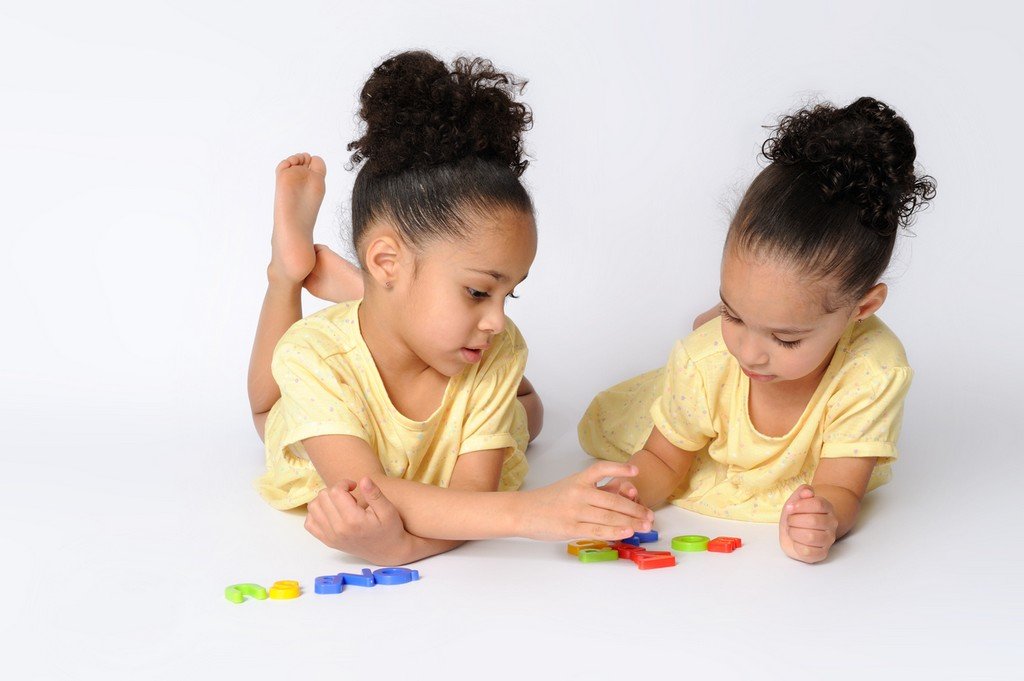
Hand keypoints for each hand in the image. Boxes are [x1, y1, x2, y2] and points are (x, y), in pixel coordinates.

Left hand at [305, 477, 409, 564]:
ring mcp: (331, 537)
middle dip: (335, 490)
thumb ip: (375, 494)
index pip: (335, 491)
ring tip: (340, 503)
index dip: (344, 483)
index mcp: (353, 520)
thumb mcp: (388, 510)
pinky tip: (331, 512)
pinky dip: (316, 513)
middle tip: (349, 496)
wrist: (387, 552)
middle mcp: (338, 530)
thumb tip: (363, 479)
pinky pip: (309, 523)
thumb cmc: (390, 529)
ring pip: (313, 507)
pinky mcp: (327, 541)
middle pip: (323, 497)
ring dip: (324, 500)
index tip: (354, 486)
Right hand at [517, 462, 653, 540]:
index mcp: (578, 479)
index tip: (636, 472)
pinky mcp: (571, 528)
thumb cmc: (551, 500)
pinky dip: (614, 531)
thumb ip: (596, 489)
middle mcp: (578, 492)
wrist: (524, 512)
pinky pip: (597, 530)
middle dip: (635, 509)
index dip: (619, 469)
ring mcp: (574, 511)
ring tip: (645, 526)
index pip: (600, 469)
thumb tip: (624, 491)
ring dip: (630, 522)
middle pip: (612, 500)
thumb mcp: (572, 487)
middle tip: (649, 515)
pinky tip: (627, 532)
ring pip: (608, 516)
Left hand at [779, 485, 838, 563]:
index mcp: (827, 508)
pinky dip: (796, 546)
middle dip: (794, 520)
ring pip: (810, 537)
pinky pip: (808, 551)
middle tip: (790, 521)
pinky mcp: (822, 553)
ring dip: (794, 532)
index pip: (818, 504)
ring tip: (792, 530)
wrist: (795, 531)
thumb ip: (802, 492)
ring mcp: (828, 539)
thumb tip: (808, 492)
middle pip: (813, 520)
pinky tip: (796, 541)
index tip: (789, 508)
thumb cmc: (797, 515)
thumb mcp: (796, 500)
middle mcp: (831, 524)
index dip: (800, 506)